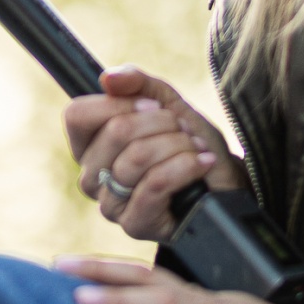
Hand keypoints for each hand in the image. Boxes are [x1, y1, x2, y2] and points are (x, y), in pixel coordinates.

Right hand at [64, 65, 245, 241]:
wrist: (225, 181)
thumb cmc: (192, 142)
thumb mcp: (167, 102)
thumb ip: (136, 83)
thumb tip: (108, 79)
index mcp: (89, 146)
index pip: (78, 115)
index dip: (118, 103)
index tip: (153, 105)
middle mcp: (91, 176)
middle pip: (114, 132)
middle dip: (161, 122)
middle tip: (182, 130)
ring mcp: (110, 204)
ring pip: (138, 156)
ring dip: (178, 145)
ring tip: (195, 148)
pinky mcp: (134, 224)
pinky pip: (155, 183)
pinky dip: (186, 166)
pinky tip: (202, 164)